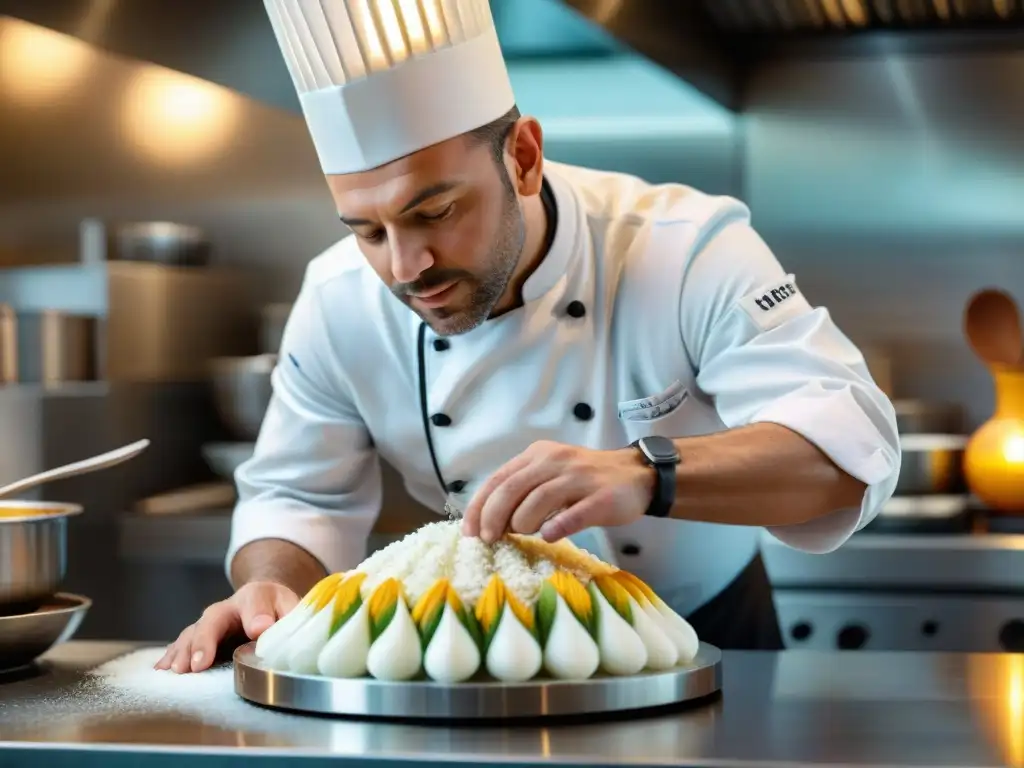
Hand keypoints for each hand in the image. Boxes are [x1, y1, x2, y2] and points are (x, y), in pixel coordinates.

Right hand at [154, 581, 298, 673]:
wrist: (264, 602)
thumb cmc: (279, 610)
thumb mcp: (293, 608)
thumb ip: (291, 618)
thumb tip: (275, 632)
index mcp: (257, 597)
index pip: (256, 601)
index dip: (257, 615)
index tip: (259, 630)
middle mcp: (228, 608)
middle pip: (213, 619)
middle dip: (205, 640)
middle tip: (200, 663)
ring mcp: (210, 623)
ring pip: (192, 633)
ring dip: (184, 652)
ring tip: (178, 671)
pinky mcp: (199, 639)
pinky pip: (181, 645)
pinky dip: (171, 656)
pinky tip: (161, 670)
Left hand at [460, 440, 654, 543]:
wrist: (636, 476)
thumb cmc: (584, 481)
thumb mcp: (550, 475)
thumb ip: (523, 490)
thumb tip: (489, 522)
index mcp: (538, 455)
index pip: (498, 479)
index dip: (480, 506)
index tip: (470, 531)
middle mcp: (556, 461)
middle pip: (513, 488)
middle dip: (495, 517)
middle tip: (490, 540)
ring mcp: (580, 478)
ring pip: (540, 499)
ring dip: (523, 522)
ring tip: (523, 535)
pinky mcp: (602, 498)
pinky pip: (574, 514)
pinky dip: (557, 527)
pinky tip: (549, 536)